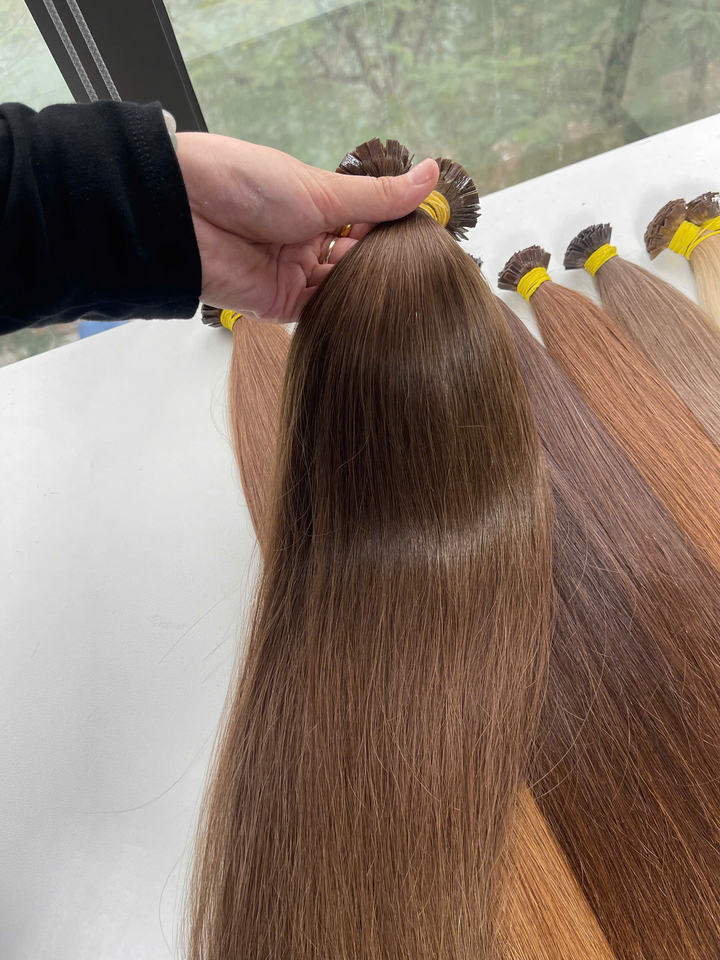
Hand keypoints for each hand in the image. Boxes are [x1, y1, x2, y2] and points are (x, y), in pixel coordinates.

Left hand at [176, 132, 438, 322]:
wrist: (185, 212)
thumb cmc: (245, 182)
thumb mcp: (322, 189)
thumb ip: (378, 197)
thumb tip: (431, 174)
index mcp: (314, 206)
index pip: (366, 223)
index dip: (394, 230)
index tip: (430, 236)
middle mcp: (305, 242)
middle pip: (357, 260)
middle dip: (385, 264)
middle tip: (424, 268)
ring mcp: (293, 275)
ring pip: (344, 289)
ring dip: (367, 288)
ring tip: (406, 287)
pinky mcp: (280, 305)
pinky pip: (322, 313)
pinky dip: (346, 311)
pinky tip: (375, 308)